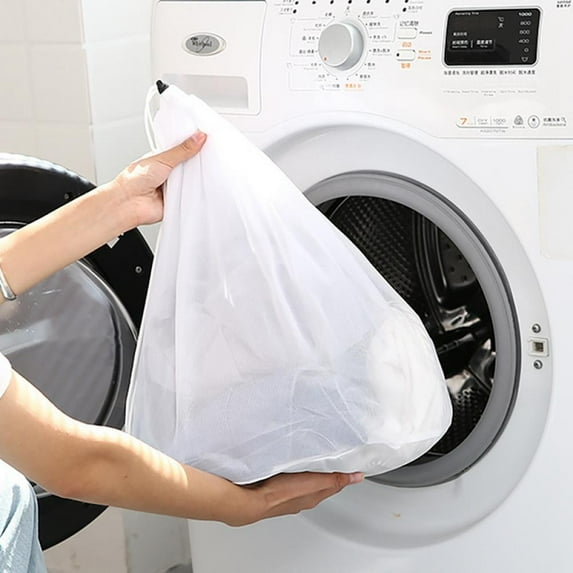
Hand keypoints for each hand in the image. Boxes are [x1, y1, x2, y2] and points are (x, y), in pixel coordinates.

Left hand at [111, 131, 206, 228]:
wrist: (128, 203)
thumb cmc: (134, 180)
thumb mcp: (162, 159)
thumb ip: (182, 150)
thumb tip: (198, 137)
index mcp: (163, 158)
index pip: (183, 150)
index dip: (195, 146)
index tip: (208, 140)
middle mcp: (169, 172)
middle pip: (190, 165)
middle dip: (198, 163)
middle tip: (210, 156)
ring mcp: (174, 187)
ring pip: (192, 180)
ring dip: (196, 179)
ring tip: (205, 172)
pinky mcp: (178, 200)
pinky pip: (192, 196)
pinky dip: (196, 193)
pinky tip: (201, 188)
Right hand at [223, 471, 363, 525]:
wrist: (250, 499)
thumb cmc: (279, 492)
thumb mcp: (313, 482)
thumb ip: (334, 478)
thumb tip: (356, 477)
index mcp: (314, 495)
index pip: (334, 483)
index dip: (342, 473)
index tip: (350, 463)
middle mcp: (302, 496)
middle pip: (320, 482)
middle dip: (327, 470)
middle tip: (334, 456)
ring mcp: (288, 492)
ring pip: (304, 480)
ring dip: (310, 469)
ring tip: (313, 457)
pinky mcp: (274, 487)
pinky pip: (289, 478)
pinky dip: (294, 470)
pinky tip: (290, 463)